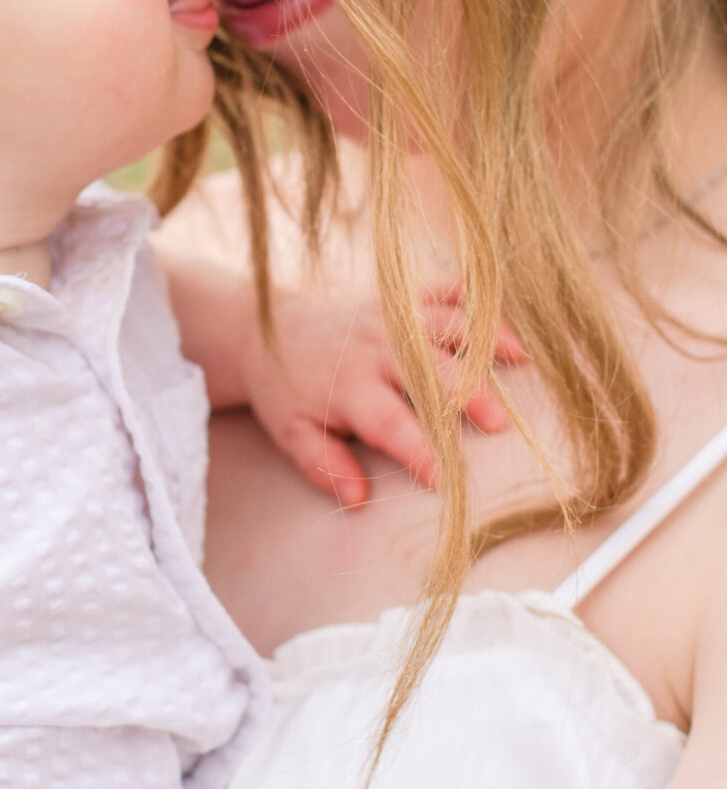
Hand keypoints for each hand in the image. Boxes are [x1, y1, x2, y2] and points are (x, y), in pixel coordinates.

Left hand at [238, 282, 525, 507]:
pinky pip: (441, 290)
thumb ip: (323, 465)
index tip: (445, 479)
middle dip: (464, 394)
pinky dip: (474, 298)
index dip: (417, 450)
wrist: (267, 329)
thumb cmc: (287, 390)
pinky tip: (505, 316)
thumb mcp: (292, 433)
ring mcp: (390, 317)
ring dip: (482, 339)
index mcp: (349, 387)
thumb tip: (358, 498)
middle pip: (427, 370)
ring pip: (443, 323)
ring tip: (520, 358)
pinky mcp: (399, 298)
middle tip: (499, 422)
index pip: (388, 423)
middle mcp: (374, 348)